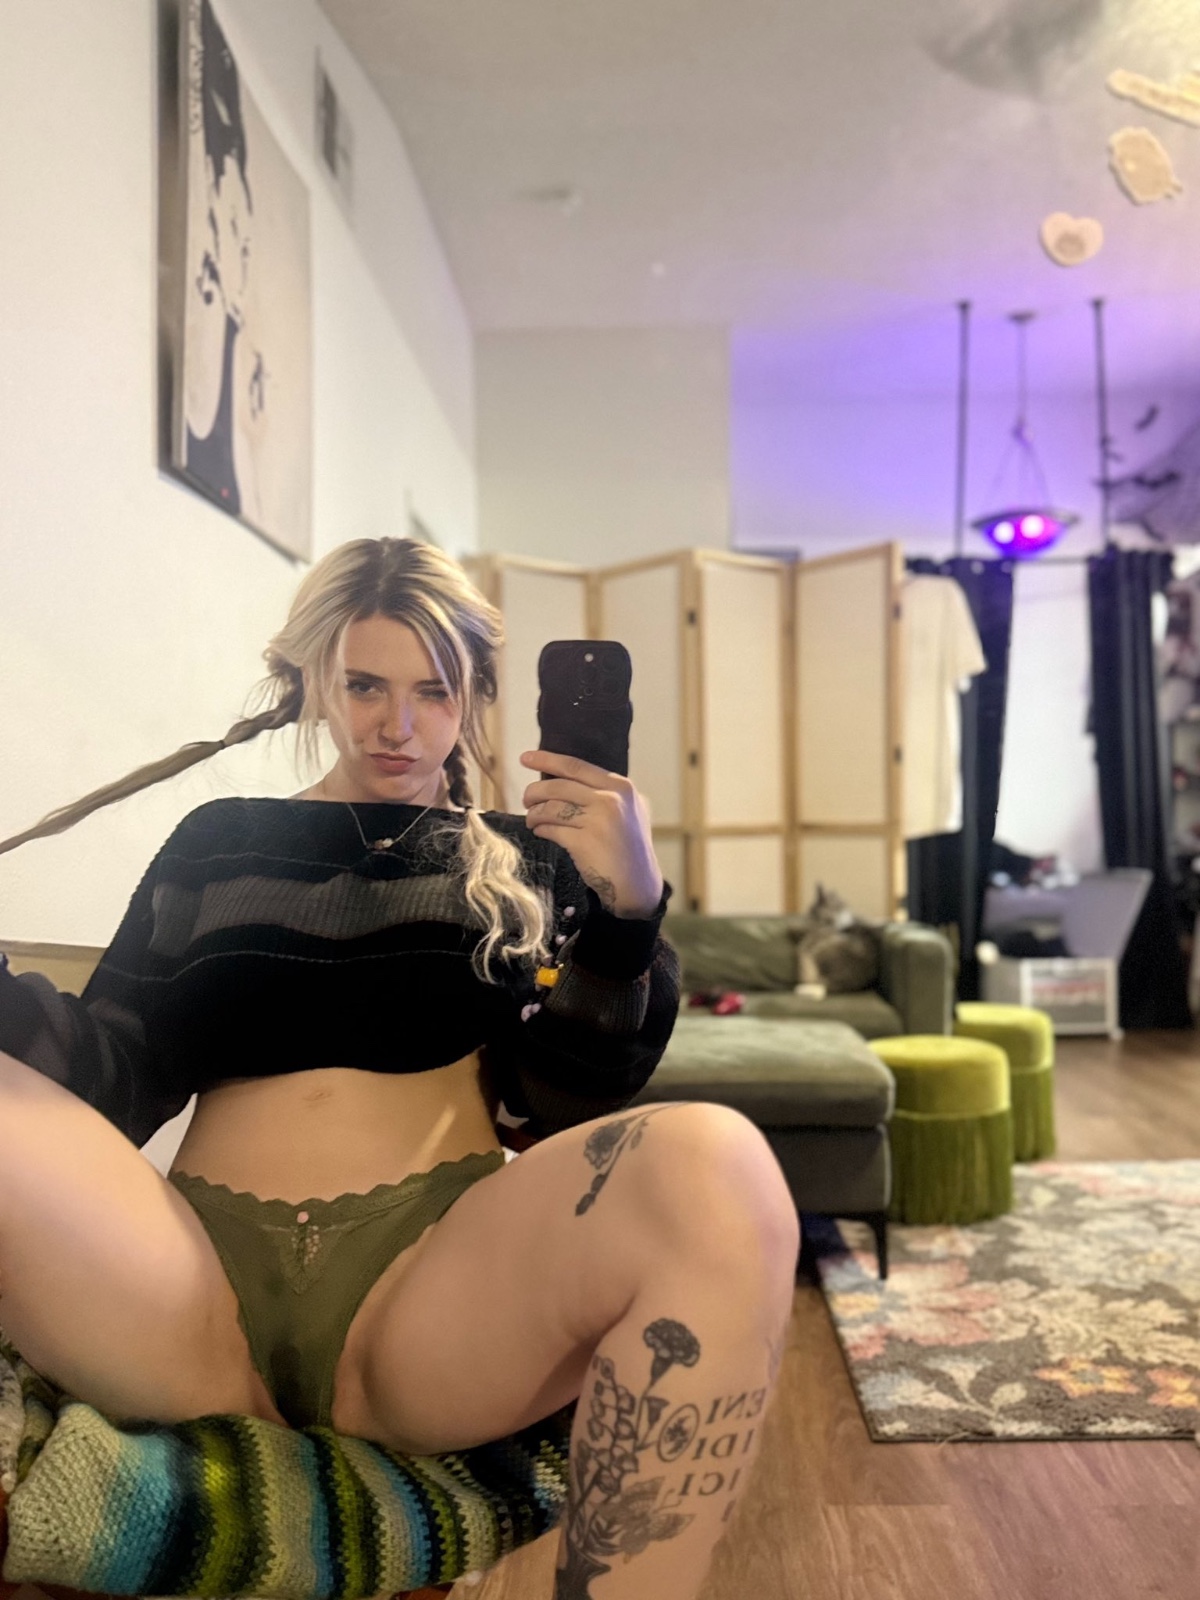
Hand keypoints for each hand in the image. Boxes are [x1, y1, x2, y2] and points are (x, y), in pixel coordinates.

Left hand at [520, 750, 663, 918]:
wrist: (638, 883)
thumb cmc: (629, 845)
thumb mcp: (628, 809)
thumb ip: (604, 792)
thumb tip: (563, 778)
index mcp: (620, 787)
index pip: (576, 766)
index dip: (547, 759)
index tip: (525, 758)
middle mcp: (610, 800)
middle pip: (558, 786)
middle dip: (534, 791)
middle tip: (526, 799)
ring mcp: (598, 822)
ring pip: (551, 808)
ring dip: (534, 813)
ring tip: (532, 819)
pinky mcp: (584, 843)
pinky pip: (551, 830)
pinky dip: (541, 829)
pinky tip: (540, 831)